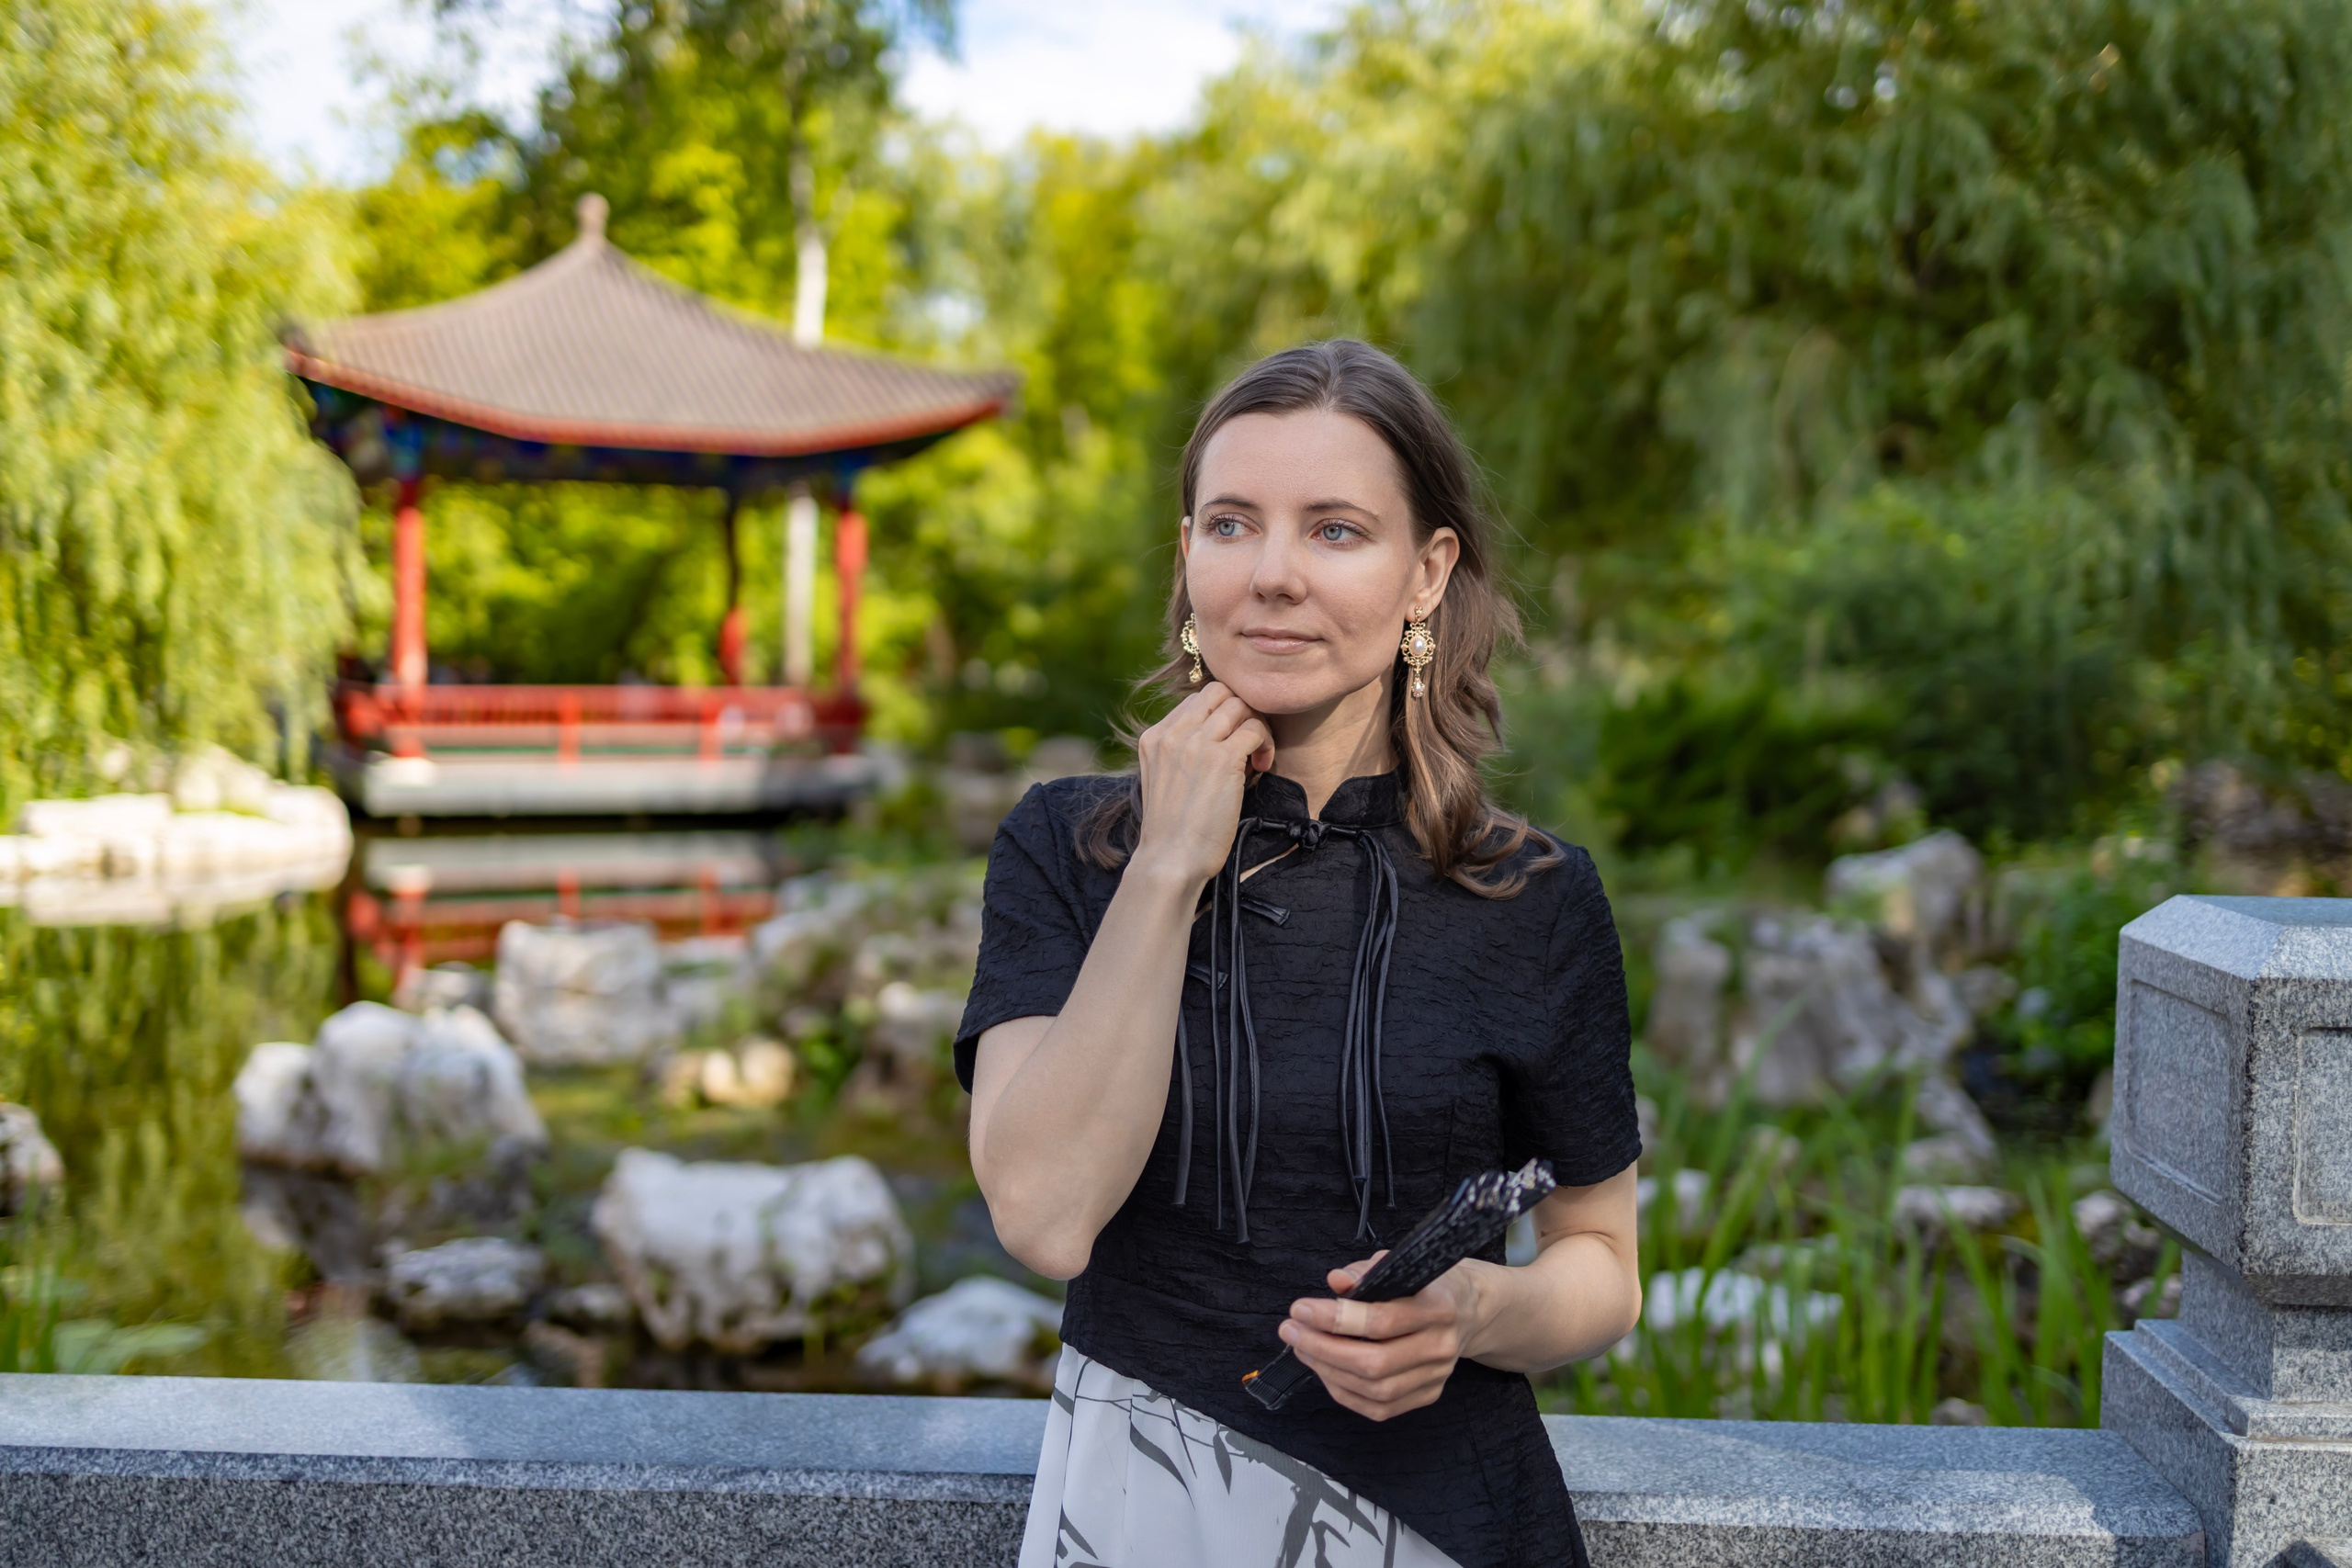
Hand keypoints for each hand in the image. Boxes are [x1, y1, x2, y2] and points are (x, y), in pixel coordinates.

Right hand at [1129, 682, 1274, 886]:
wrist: (1170, 859)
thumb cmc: (1173, 829)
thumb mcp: (1163, 779)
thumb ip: (1180, 752)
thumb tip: (1219, 735)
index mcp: (1154, 737)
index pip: (1196, 699)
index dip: (1221, 713)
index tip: (1230, 740)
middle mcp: (1173, 733)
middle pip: (1219, 692)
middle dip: (1241, 711)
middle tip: (1250, 741)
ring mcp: (1197, 743)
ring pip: (1240, 706)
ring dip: (1257, 726)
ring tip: (1258, 756)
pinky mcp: (1222, 759)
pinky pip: (1255, 729)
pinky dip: (1266, 744)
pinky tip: (1263, 767)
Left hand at [1279, 1252, 1480, 1421]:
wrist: (1469, 1311)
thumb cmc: (1427, 1285)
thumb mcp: (1401, 1265)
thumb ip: (1366, 1272)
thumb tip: (1335, 1281)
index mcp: (1438, 1307)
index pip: (1382, 1321)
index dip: (1336, 1318)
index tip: (1300, 1309)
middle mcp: (1440, 1346)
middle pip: (1375, 1363)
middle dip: (1323, 1348)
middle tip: (1291, 1331)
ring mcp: (1436, 1377)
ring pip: (1374, 1390)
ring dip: (1328, 1370)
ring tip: (1302, 1348)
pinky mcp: (1428, 1395)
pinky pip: (1379, 1408)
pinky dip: (1344, 1392)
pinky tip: (1324, 1370)